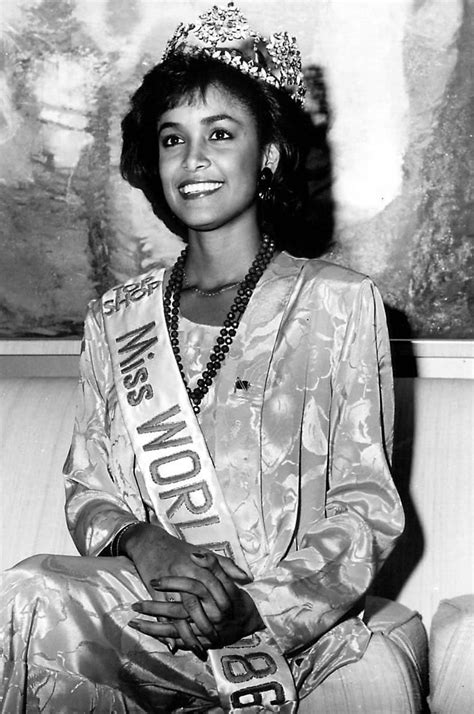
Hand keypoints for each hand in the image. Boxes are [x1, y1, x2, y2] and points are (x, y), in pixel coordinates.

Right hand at [123, 524, 250, 654]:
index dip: (222, 602)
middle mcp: (182, 576)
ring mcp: (167, 585)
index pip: (214, 586)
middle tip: (216, 638)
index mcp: (197, 565)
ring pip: (178, 613)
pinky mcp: (153, 593)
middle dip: (205, 623)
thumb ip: (226, 565)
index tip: (231, 616)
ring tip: (198, 647)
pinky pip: (161, 615)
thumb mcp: (205, 552)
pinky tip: (174, 645)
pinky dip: (166, 631)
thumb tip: (247, 577)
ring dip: (188, 633)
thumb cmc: (180, 550)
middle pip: (195, 604)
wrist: (149, 542)